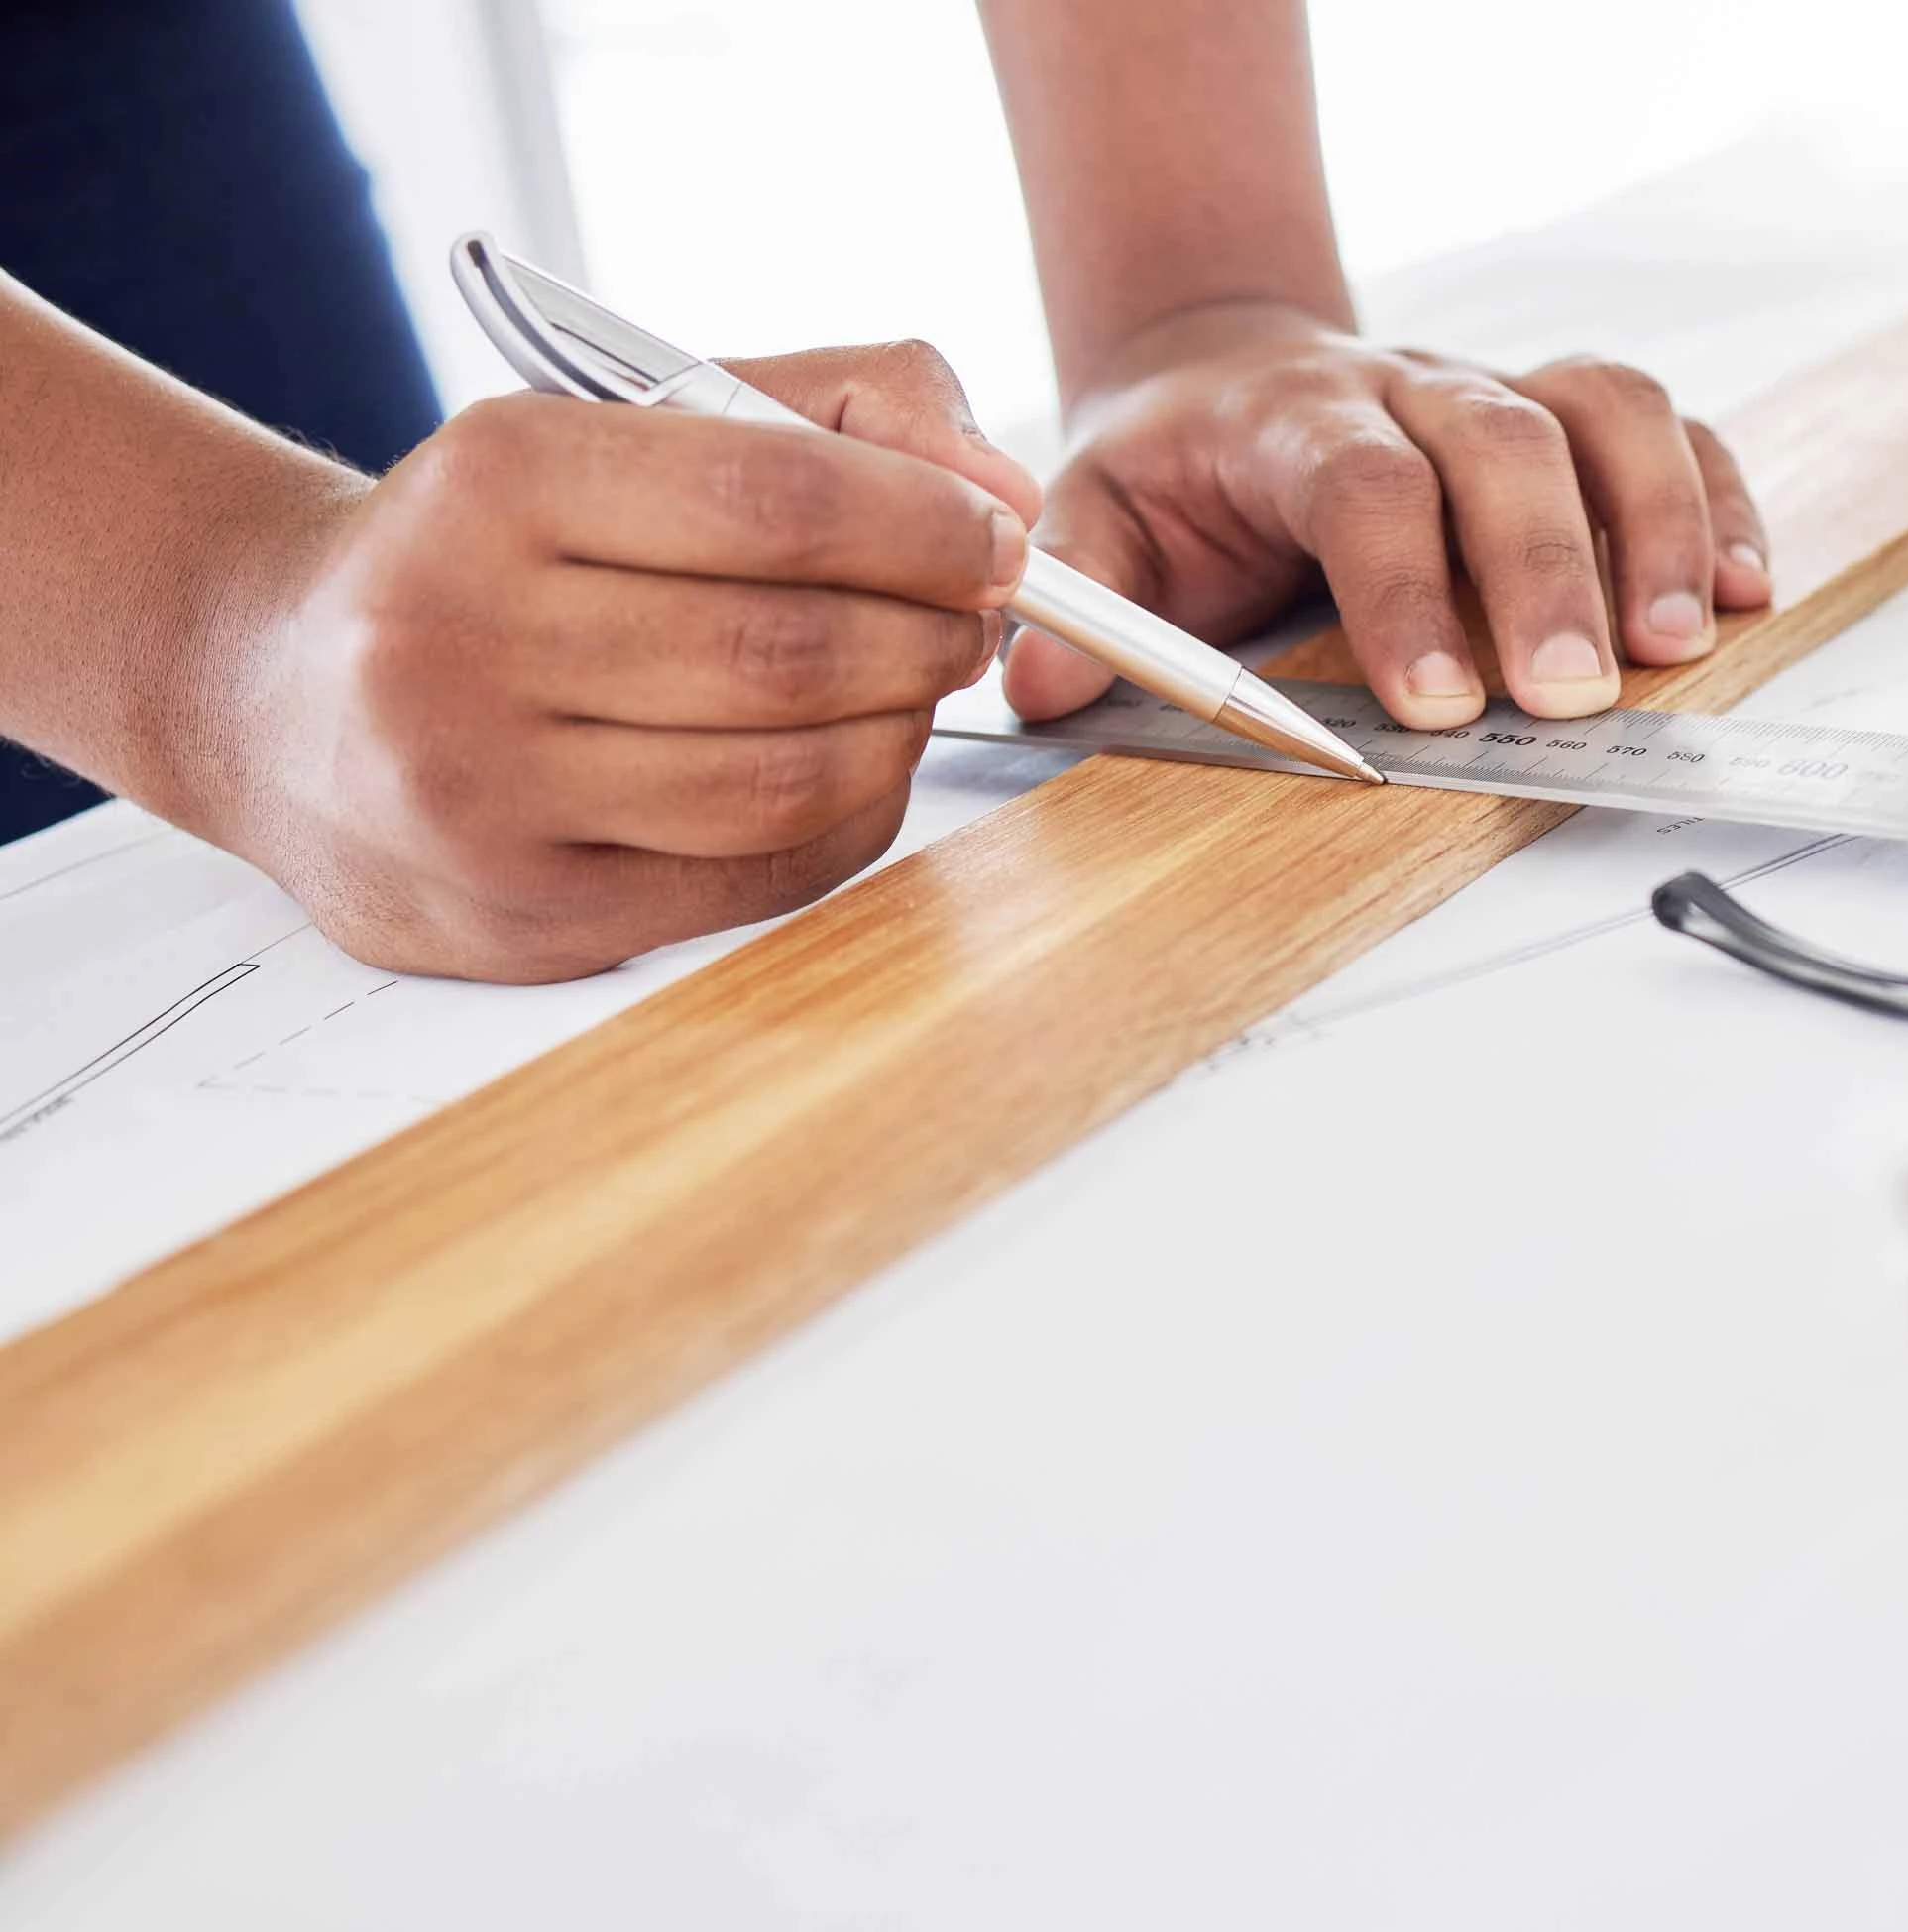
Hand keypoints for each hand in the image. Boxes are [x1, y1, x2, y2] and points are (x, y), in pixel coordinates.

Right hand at [214, 343, 1040, 982]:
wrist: (277, 691)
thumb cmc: (500, 546)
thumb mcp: (631, 420)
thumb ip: (838, 410)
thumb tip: (998, 491)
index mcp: (493, 480)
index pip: (774, 498)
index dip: (924, 524)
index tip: (997, 539)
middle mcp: (459, 634)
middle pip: (791, 651)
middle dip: (928, 633)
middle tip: (970, 618)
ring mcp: (481, 793)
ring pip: (787, 778)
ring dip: (900, 731)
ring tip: (911, 685)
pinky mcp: (523, 914)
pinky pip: (763, 877)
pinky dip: (851, 818)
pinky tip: (852, 767)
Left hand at [1006, 302, 1771, 729]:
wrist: (1228, 370)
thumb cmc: (1177, 476)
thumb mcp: (1095, 521)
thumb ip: (1078, 601)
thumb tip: (1042, 687)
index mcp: (1292, 416)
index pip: (1362, 483)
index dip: (1406, 586)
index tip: (1439, 704)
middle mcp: (1410, 386)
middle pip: (1505, 445)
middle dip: (1547, 572)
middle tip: (1572, 696)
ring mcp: (1500, 391)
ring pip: (1606, 411)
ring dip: (1658, 524)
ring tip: (1684, 644)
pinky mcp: (1567, 415)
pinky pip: (1668, 429)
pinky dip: (1719, 499)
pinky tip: (1748, 589)